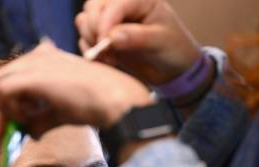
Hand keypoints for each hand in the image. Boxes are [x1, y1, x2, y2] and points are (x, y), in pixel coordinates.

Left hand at [0, 41, 152, 136]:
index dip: (9, 101)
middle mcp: (41, 55)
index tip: (12, 124)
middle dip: (2, 107)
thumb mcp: (64, 111)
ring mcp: (37, 63)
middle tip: (6, 131)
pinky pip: (4, 92)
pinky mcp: (34, 76)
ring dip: (6, 109)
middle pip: (3, 77)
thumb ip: (43, 118)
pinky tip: (29, 122)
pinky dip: (10, 111)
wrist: (117, 102)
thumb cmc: (99, 106)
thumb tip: (29, 132)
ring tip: (25, 126)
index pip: (16, 75)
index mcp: (50, 58)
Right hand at [76, 0, 201, 84]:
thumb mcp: (161, 42)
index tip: (105, 45)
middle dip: (93, 29)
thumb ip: (137, 37)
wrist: (173, 68)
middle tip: (104, 52)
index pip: (113, 4)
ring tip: (109, 58)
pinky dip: (90, 50)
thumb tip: (112, 37)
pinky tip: (107, 61)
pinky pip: (85, 38)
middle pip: (92, 7)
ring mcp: (111, 21)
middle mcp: (122, 5)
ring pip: (84, 20)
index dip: (105, 23)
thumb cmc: (174, 49)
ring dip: (90, 40)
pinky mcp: (104, 37)